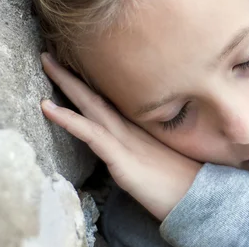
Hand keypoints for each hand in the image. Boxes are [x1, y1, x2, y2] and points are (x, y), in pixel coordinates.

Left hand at [39, 52, 201, 220]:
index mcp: (140, 128)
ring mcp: (126, 141)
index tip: (72, 62)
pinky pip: (91, 134)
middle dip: (74, 73)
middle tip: (52, 50)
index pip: (110, 99)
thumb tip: (134, 143)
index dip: (91, 81)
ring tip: (47, 61)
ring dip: (67, 83)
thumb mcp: (162, 158)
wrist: (201, 198)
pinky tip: (48, 107)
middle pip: (98, 95)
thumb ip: (148, 146)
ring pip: (92, 105)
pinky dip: (68, 119)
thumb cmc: (184, 182)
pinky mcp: (122, 158)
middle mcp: (132, 127)